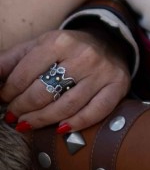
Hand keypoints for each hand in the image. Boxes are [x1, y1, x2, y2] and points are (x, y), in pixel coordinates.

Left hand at [0, 27, 130, 130]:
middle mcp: (83, 55)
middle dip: (22, 108)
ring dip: (41, 120)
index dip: (8, 92)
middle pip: (43, 93)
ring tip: (26, 124)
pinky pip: (95, 112)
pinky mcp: (117, 86)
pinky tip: (60, 129)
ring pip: (66, 107)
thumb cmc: (67, 48)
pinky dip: (76, 124)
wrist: (109, 41)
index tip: (4, 99)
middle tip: (13, 116)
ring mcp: (102, 72)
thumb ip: (11, 60)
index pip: (25, 74)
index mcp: (60, 41)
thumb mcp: (38, 45)